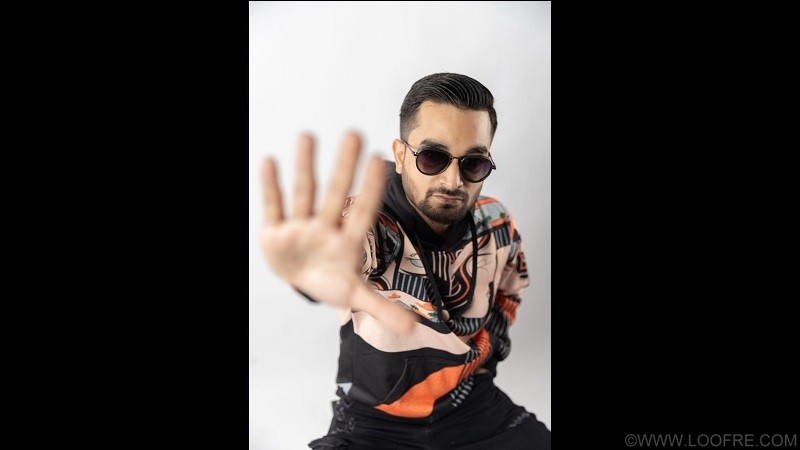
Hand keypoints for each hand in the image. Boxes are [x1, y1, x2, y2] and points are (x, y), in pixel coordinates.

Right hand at [260, 132, 414, 333]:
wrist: (300, 279)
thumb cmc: (331, 281)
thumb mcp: (354, 295)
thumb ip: (381, 307)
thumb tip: (413, 330)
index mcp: (346, 242)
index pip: (362, 213)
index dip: (371, 191)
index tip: (381, 162)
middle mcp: (325, 227)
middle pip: (335, 195)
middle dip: (343, 168)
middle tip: (354, 134)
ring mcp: (300, 226)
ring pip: (303, 193)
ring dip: (304, 166)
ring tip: (308, 135)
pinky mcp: (276, 232)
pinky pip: (274, 207)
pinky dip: (271, 187)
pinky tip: (270, 162)